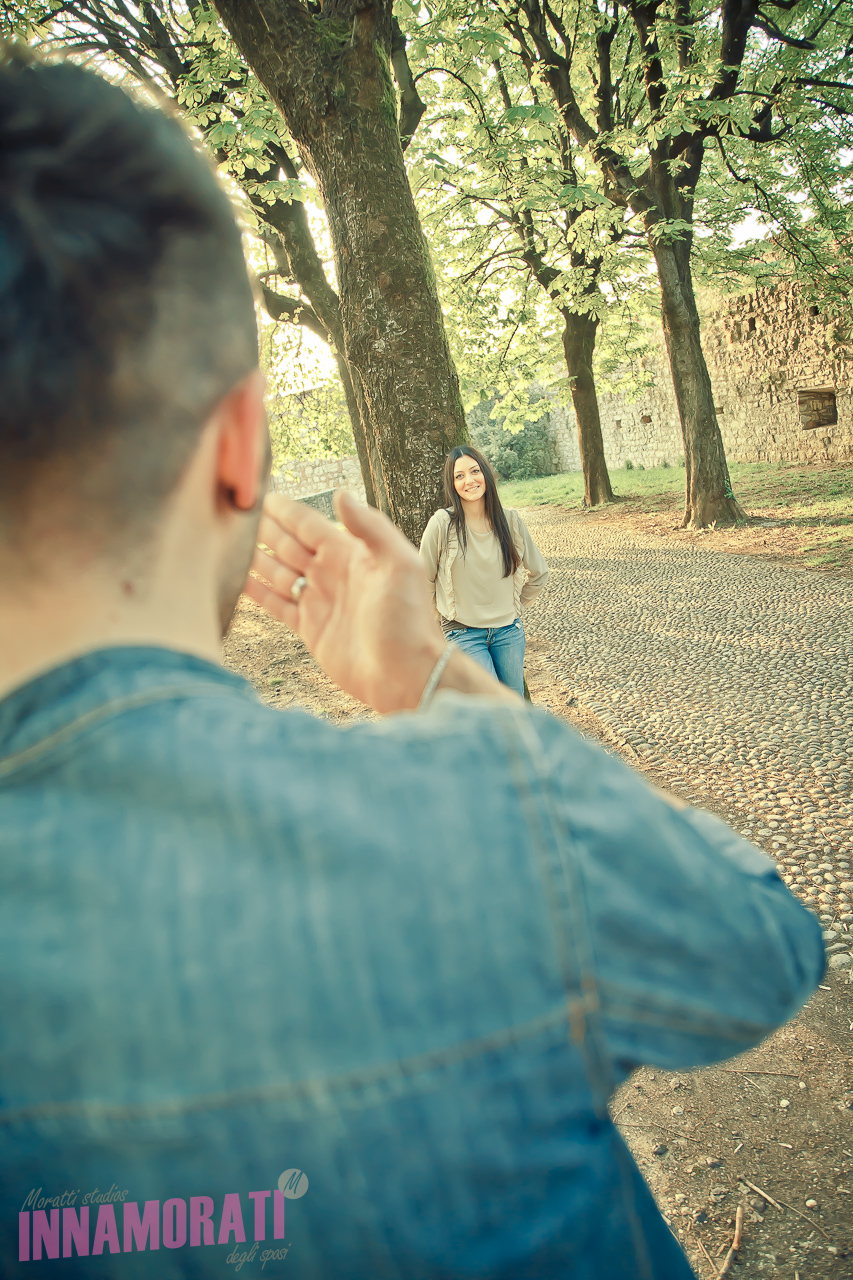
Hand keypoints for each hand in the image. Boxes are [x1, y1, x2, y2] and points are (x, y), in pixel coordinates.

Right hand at [244, 491, 449, 712]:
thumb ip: (371, 528)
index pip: (309, 525)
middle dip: (264, 529)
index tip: (261, 496)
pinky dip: (257, 593)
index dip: (285, 511)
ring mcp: (320, 601)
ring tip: (229, 542)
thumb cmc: (409, 620)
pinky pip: (277, 604)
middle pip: (289, 545)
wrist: (405, 674)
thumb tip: (341, 494)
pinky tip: (238, 579)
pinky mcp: (310, 629)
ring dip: (256, 558)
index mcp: (351, 555)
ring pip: (278, 572)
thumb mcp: (400, 565)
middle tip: (236, 513)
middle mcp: (332, 574)